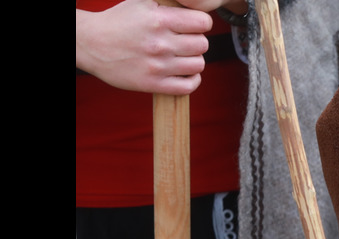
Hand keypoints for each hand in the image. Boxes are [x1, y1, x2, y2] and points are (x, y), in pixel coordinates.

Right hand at [76, 0, 214, 94]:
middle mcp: (160, 43)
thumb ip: (169, 6)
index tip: (193, 26)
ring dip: (194, 60)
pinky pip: (188, 86)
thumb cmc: (119, 22)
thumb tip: (192, 7)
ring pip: (199, 65)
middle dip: (197, 41)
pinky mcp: (153, 84)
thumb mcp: (143, 4)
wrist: (91, 44)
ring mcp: (158, 66)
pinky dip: (193, 80)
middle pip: (203, 44)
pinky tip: (185, 73)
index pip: (203, 22)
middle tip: (185, 41)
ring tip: (182, 56)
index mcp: (159, 20)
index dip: (201, 23)